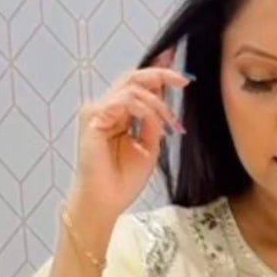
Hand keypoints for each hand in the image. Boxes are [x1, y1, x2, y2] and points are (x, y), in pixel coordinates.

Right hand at [70, 48, 190, 225]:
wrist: (106, 203)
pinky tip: (155, 123)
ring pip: (132, 88)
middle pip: (133, 78)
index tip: (182, 77)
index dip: (159, 75)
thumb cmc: (122, 181)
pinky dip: (144, 109)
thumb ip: (154, 122)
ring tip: (171, 123)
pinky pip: (124, 101)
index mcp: (119, 115)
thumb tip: (163, 99)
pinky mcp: (93, 118)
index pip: (138, 86)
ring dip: (157, 103)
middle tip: (183, 81)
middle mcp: (106, 109)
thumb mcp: (150, 147)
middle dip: (161, 74)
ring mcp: (97, 112)